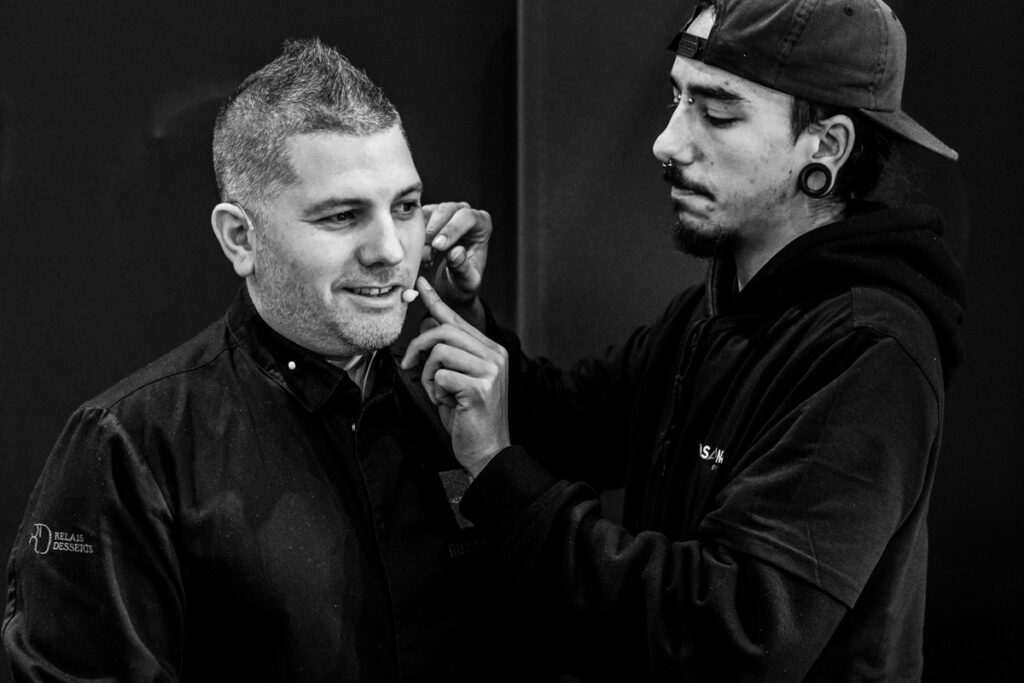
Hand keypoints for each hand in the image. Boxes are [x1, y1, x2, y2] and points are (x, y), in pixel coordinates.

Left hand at [401, 277, 508, 477]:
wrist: (486, 451)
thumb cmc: (468, 417)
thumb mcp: (455, 379)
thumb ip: (446, 353)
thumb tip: (427, 326)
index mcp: (491, 350)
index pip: (458, 319)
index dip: (436, 301)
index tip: (421, 285)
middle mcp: (495, 355)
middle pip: (444, 330)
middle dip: (419, 346)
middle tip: (409, 365)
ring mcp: (490, 370)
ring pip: (440, 351)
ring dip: (429, 375)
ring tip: (439, 393)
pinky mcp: (480, 387)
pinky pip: (440, 374)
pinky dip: (435, 390)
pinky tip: (447, 403)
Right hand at [422, 202, 490, 307]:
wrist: (446, 285)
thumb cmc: (461, 281)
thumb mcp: (466, 282)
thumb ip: (463, 268)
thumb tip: (456, 252)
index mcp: (481, 223)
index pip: (467, 217)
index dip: (452, 229)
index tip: (438, 246)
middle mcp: (462, 212)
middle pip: (446, 210)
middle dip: (433, 231)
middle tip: (426, 253)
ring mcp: (442, 212)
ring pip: (428, 211)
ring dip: (421, 234)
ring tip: (423, 258)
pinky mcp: (425, 216)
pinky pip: (413, 218)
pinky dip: (411, 234)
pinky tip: (414, 252)